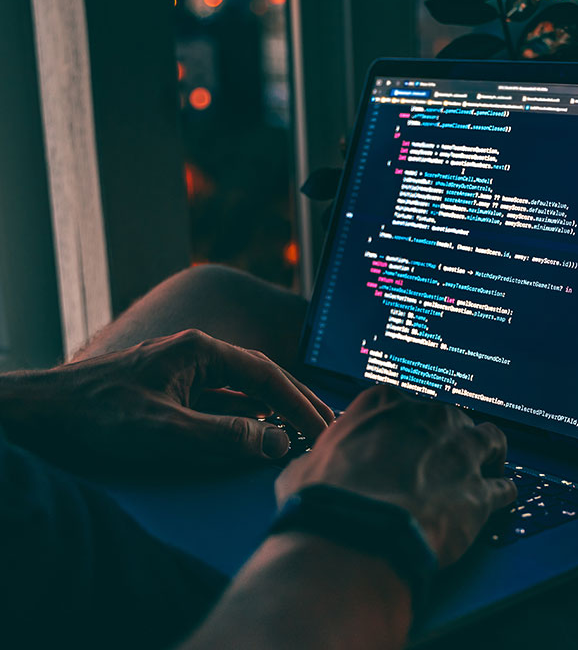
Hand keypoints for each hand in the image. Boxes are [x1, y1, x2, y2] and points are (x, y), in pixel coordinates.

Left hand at [0, 329, 333, 469]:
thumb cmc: (95, 417)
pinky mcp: (169, 395)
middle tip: (326, 425)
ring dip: (269, 414)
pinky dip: (241, 422)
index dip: (298, 402)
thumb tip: (277, 441)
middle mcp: (195, 356)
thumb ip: (225, 436)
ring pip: (238, 394)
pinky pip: (216, 407)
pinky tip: (256, 436)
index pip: (265, 374)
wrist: (38, 416)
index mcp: (199, 350)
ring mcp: (181, 376)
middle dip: (293, 402)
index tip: (322, 428)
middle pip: (258, 379)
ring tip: (302, 433)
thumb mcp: (166, 431)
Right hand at [275, 385, 516, 565]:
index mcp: (385, 403)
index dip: (407, 426)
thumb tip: (313, 468)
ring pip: (489, 439)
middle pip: (450, 418)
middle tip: (442, 460)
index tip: (406, 440)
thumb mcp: (306, 466)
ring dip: (488, 453)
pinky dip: (501, 494)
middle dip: (447, 438)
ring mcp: (459, 450)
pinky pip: (503, 487)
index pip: (405, 405)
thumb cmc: (324, 499)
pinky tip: (500, 500)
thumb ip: (322, 457)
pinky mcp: (480, 490)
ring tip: (487, 467)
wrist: (353, 534)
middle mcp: (428, 417)